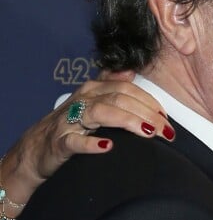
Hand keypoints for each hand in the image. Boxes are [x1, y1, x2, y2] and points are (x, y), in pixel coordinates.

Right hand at [0, 76, 173, 219]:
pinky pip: (75, 141)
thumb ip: (112, 85)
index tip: (167, 118)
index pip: (127, 89)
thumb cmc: (72, 124)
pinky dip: (91, 143)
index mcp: (94, 89)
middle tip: (166, 131)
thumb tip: (131, 70)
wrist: (38, 148)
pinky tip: (108, 146)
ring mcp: (70, 120)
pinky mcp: (59, 142)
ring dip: (127, 121)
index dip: (150, 102)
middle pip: (119, 99)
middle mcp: (83, 99)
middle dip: (147, 113)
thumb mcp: (93, 101)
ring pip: (101, 113)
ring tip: (147, 132)